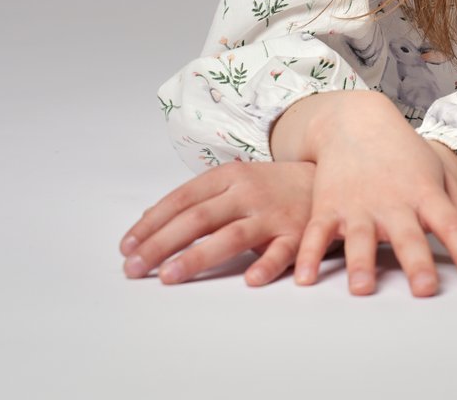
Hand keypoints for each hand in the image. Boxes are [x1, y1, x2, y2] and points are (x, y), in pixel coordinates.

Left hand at [120, 161, 316, 285]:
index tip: (127, 247)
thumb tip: (149, 218)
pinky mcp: (297, 234)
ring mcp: (272, 214)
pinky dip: (266, 265)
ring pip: (230, 236)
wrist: (329, 177)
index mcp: (229, 176)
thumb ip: (196, 199)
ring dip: (197, 256)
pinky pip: (280, 252)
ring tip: (168, 276)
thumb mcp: (235, 181)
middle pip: (198, 219)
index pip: (181, 199)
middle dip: (160, 244)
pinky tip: (250, 280)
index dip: (151, 224)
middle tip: (133, 268)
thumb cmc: (273, 186)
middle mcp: (247, 193)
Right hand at [279, 91, 456, 296]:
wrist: (356, 122)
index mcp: (425, 194)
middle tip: (425, 290)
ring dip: (361, 263)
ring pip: (360, 237)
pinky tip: (305, 278)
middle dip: (417, 263)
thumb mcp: (438, 177)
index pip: (453, 226)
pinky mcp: (328, 205)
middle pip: (408, 236)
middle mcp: (393, 201)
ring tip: (362, 289)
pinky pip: (317, 234)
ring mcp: (358, 204)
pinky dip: (309, 255)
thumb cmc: (405, 155)